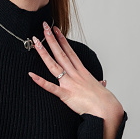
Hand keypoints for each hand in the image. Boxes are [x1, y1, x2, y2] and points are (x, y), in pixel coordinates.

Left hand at [28, 22, 123, 138]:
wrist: (108, 111)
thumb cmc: (106, 101)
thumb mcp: (102, 89)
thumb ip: (100, 84)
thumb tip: (102, 83)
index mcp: (82, 72)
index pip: (70, 52)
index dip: (62, 40)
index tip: (56, 30)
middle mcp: (75, 74)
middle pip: (61, 53)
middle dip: (51, 39)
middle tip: (44, 27)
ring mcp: (70, 83)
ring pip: (54, 65)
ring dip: (44, 53)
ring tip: (36, 42)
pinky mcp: (66, 95)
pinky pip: (51, 87)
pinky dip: (40, 81)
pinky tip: (31, 74)